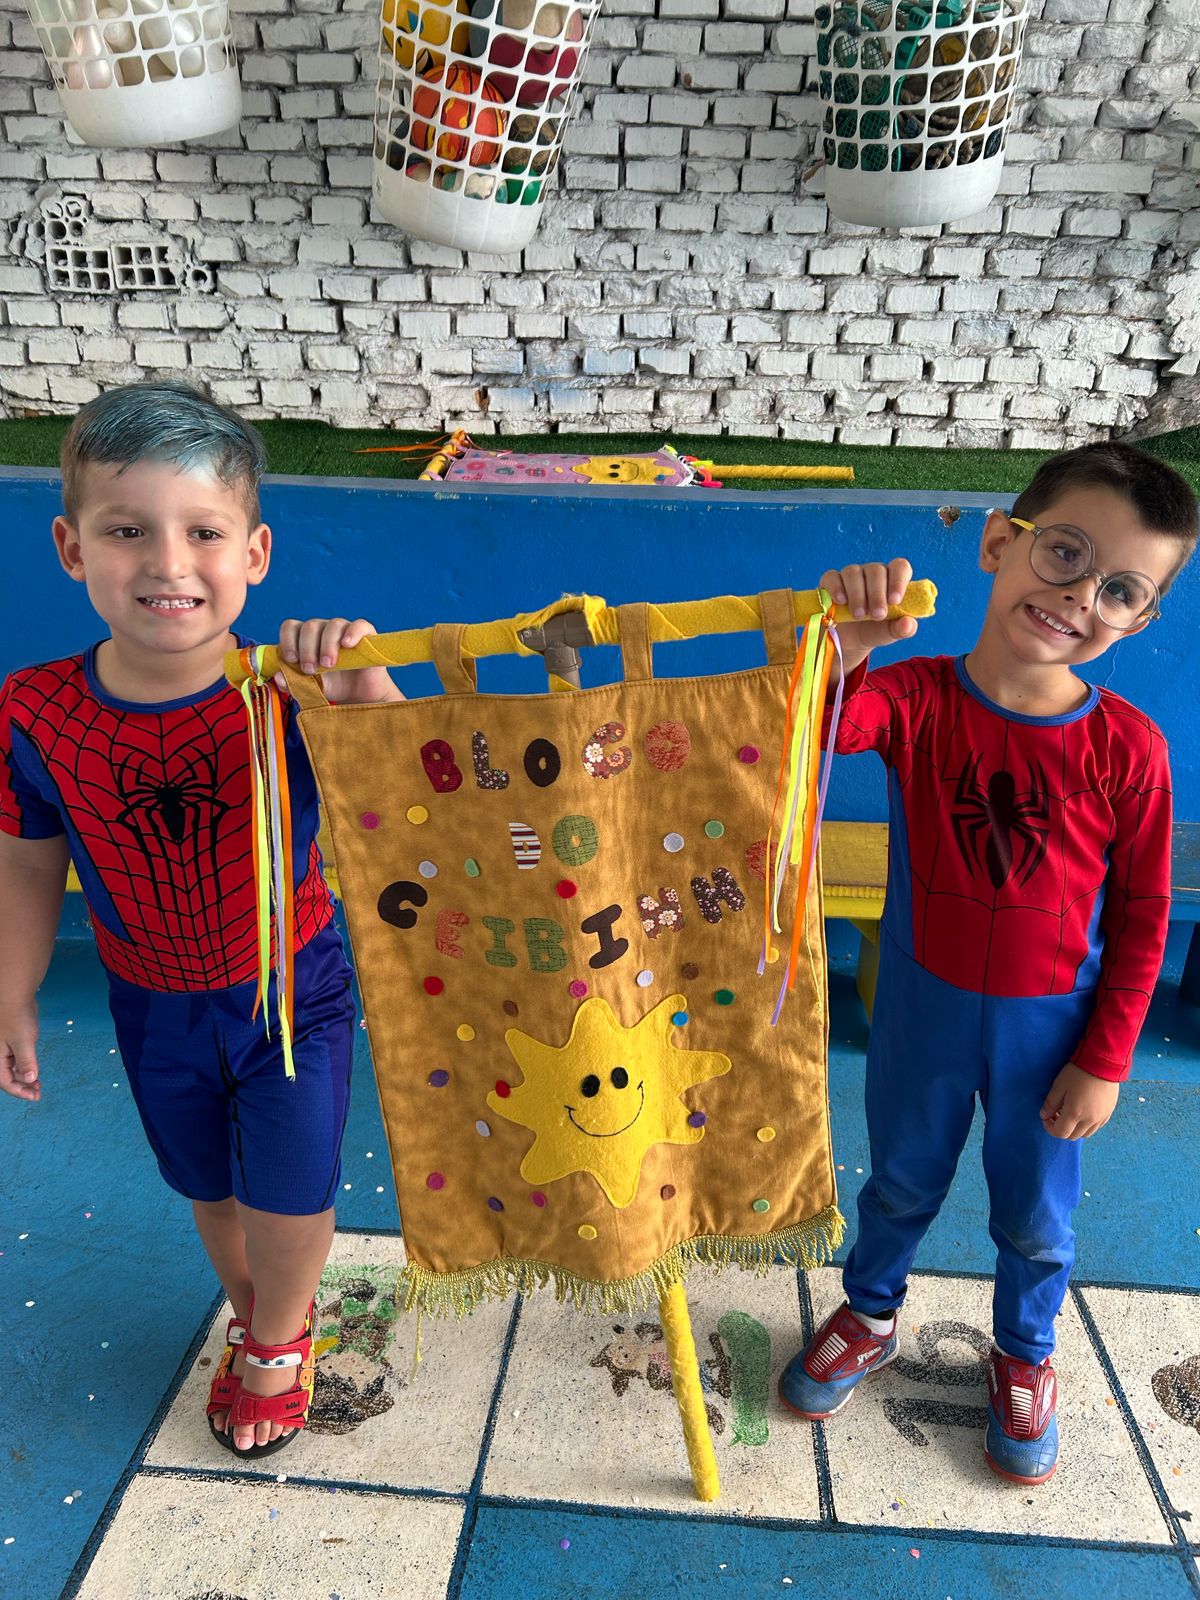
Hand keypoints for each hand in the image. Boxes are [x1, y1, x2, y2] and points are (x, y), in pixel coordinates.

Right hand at [1, 1003, 41, 1102]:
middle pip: (7, 1077)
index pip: (6, 1082)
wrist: (14, 995)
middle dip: (23, 1086)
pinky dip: (23, 1066)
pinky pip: (14, 1060)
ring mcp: (2, 1049)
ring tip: (38, 1083)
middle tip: (38, 1091)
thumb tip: (31, 1079)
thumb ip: (26, 1061)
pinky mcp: (9, 1042)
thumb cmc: (16, 1017)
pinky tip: (33, 1069)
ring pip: (11, 1069)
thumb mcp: (23, 1041)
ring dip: (24, 1077)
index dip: (20, 1091)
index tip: (36, 1096)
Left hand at [276, 618, 403, 706]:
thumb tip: (278, 676)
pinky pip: (359, 625)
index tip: (292, 659)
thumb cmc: (333, 686)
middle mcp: (324, 630)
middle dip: (307, 649)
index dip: (288, 640)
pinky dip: (352, 632)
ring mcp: (345, 630)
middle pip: (310, 626)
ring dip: (327, 645)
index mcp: (306, 638)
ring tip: (328, 665)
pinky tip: (347, 645)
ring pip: (332, 625)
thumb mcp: (309, 688)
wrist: (360, 696)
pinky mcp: (366, 635)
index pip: (291, 627)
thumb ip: (292, 683)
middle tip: (310, 670)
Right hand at [819, 558, 918, 677]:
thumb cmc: (873, 631)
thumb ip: (903, 629)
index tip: (894, 601)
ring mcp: (851, 576)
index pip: (900, 567)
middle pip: (876, 570)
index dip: (898, 580)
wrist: (848, 643)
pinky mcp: (830, 582)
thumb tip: (908, 624)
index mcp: (891, 581)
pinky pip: (832, 576)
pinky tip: (840, 601)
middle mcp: (872, 574)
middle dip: (877, 594)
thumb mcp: (890, 634)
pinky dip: (836, 588)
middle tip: (877, 615)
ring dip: (857, 594)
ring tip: (859, 615)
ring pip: (853, 572)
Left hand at [1039, 1061, 1118, 1139]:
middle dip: (1061, 1128)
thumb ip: (1050, 1103)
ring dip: (1074, 1128)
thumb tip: (1044, 1116)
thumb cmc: (1078, 1073)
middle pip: (1072, 1136)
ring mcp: (1101, 1118)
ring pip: (1085, 1134)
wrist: (1103, 1063)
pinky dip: (1087, 1125)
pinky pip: (1096, 1127)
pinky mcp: (1109, 1113)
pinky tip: (1083, 1111)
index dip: (1049, 1128)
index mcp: (1075, 1114)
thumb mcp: (1059, 1086)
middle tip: (1056, 1114)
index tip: (1046, 1117)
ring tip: (1070, 1112)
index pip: (1060, 1133)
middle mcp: (1089, 1120)